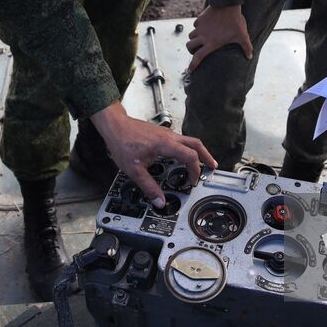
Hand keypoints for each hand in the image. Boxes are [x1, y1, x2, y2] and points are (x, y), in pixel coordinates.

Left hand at [89, 103, 215, 205]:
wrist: (114, 125)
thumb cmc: (122, 143)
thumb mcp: (134, 169)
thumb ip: (148, 186)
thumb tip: (159, 201)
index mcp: (165, 144)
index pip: (190, 156)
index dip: (195, 170)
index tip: (193, 181)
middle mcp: (169, 136)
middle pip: (196, 144)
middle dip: (206, 156)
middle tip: (212, 167)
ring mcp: (166, 133)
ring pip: (189, 140)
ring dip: (197, 152)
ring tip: (200, 163)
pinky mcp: (162, 133)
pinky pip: (180, 140)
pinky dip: (187, 149)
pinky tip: (182, 157)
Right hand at [185, 4, 252, 71]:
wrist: (228, 5)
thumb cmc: (235, 22)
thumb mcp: (242, 36)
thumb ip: (246, 47)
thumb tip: (250, 57)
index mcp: (211, 43)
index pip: (198, 57)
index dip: (193, 64)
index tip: (190, 70)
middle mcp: (203, 36)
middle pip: (189, 46)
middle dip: (190, 50)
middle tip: (195, 50)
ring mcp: (200, 27)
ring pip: (191, 35)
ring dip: (194, 38)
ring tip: (201, 38)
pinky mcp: (199, 19)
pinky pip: (195, 25)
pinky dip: (198, 27)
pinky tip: (205, 26)